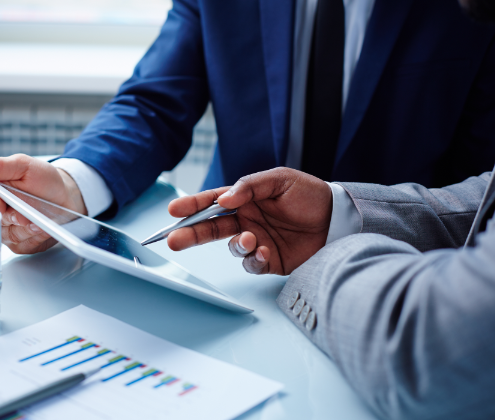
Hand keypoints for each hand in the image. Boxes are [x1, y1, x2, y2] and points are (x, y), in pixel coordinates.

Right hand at [0, 153, 86, 253]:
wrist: (68, 196)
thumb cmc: (44, 180)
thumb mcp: (22, 166)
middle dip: (12, 218)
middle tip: (25, 217)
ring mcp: (8, 230)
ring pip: (9, 235)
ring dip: (26, 229)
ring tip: (40, 222)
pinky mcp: (21, 243)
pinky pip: (22, 245)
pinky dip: (35, 238)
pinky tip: (43, 230)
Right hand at [167, 168, 331, 274]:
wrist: (338, 218)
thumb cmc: (310, 194)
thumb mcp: (280, 179)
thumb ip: (250, 187)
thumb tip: (223, 200)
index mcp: (245, 200)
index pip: (213, 202)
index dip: (192, 206)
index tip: (174, 211)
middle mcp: (246, 221)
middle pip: (211, 228)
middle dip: (190, 234)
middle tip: (173, 239)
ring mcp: (256, 241)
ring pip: (231, 247)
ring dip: (235, 245)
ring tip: (249, 239)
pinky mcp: (269, 260)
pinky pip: (251, 263)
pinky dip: (254, 259)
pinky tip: (264, 250)